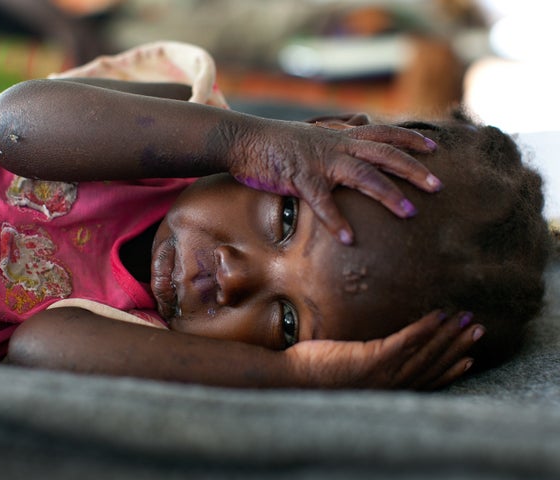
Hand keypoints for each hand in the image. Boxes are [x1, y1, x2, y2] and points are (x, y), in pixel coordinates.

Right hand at [229, 119, 441, 243]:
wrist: (244, 139)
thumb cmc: (276, 141)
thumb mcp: (312, 132)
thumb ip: (338, 129)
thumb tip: (360, 121)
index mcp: (341, 136)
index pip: (384, 133)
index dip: (409, 139)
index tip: (434, 148)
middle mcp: (337, 146)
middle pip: (385, 154)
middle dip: (414, 170)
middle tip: (438, 186)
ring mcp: (321, 161)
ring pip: (364, 175)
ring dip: (388, 194)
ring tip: (409, 213)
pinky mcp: (301, 178)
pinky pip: (323, 202)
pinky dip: (337, 220)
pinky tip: (349, 238)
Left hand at [284, 310, 484, 389]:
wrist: (291, 379)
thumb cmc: (311, 373)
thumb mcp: (345, 370)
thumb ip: (362, 364)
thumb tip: (365, 351)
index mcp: (384, 389)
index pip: (424, 380)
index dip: (448, 369)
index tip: (468, 358)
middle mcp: (389, 385)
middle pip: (433, 365)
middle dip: (458, 348)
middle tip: (479, 332)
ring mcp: (383, 373)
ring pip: (425, 353)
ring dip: (449, 336)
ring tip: (467, 320)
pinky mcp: (373, 359)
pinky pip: (406, 341)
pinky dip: (425, 329)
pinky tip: (438, 316)